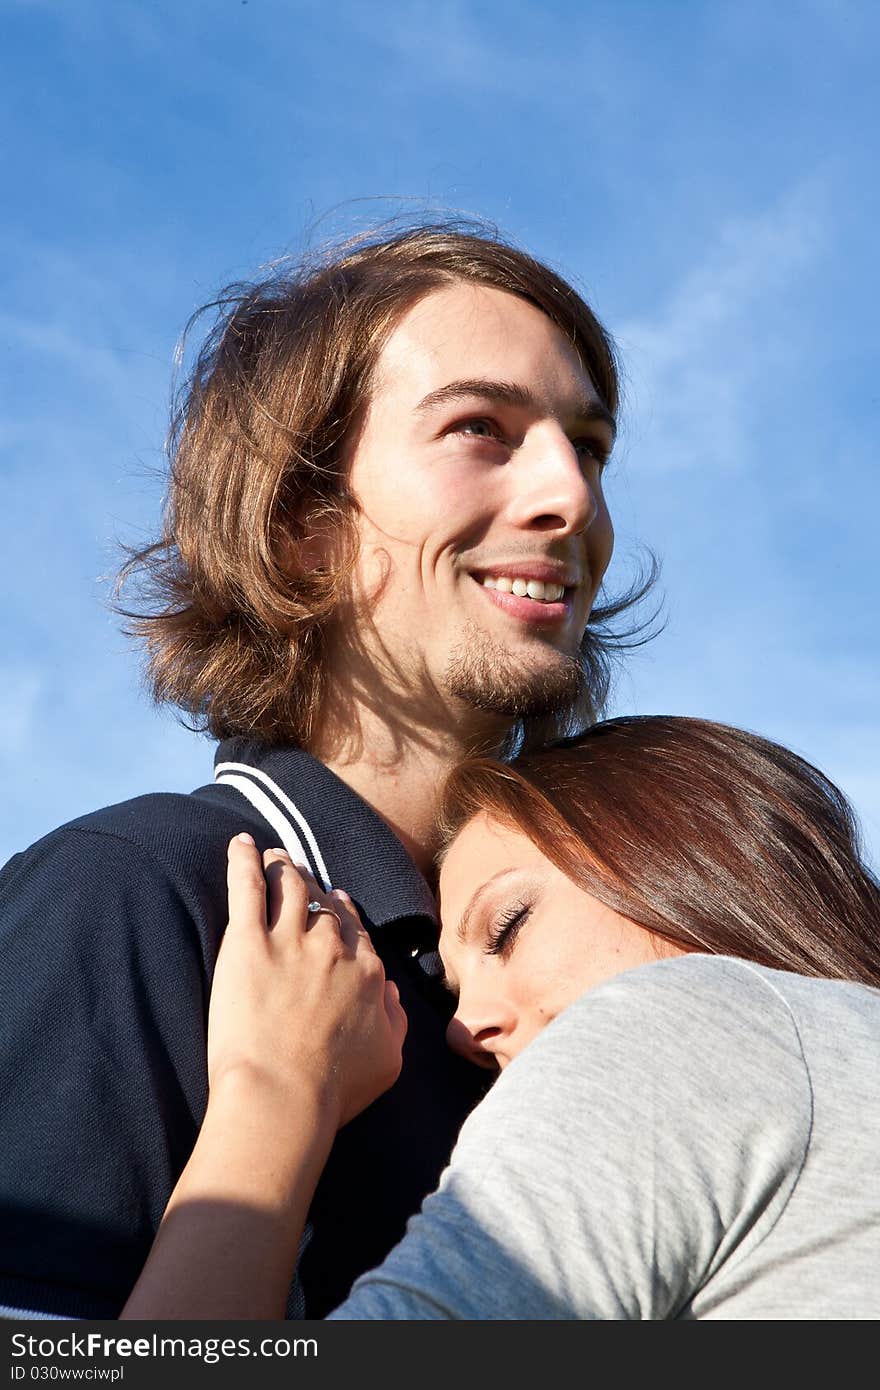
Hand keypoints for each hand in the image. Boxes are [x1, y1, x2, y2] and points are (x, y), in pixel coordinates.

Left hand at [208, 835, 407, 1131]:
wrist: (283, 1095)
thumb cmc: (334, 1090)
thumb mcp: (387, 1061)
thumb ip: (395, 1020)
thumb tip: (390, 992)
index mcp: (367, 973)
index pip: (357, 931)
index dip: (345, 914)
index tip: (336, 904)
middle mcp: (333, 947)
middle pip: (323, 905)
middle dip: (312, 887)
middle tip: (298, 874)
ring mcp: (289, 940)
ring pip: (289, 886)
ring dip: (283, 866)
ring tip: (272, 855)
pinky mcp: (247, 942)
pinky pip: (248, 887)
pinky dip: (243, 861)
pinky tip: (240, 843)